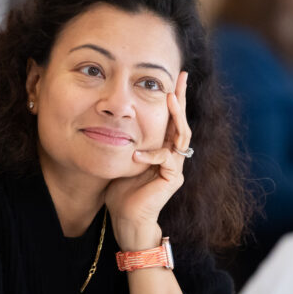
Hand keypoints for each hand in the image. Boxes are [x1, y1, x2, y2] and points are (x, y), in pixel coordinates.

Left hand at [104, 72, 191, 249]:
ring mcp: (175, 166)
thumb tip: (111, 116)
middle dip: (181, 98)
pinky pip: (167, 160)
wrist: (126, 217)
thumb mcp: (120, 156)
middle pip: (181, 121)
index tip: (173, 76)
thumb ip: (124, 139)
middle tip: (180, 78)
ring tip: (170, 99)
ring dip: (175, 116)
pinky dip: (151, 155)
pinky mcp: (172, 179)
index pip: (170, 118)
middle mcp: (172, 155)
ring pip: (181, 136)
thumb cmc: (120, 189)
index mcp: (162, 147)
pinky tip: (137, 153)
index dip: (173, 98)